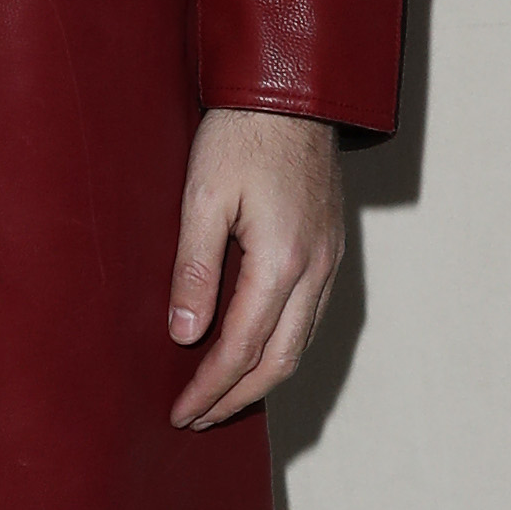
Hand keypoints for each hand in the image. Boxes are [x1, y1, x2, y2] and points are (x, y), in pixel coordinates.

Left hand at [165, 110, 344, 426]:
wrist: (293, 91)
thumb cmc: (241, 135)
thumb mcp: (202, 197)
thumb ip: (194, 270)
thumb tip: (184, 335)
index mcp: (282, 261)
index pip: (240, 348)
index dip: (208, 387)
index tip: (180, 412)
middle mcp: (315, 270)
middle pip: (279, 361)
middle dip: (236, 397)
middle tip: (197, 418)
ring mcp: (328, 261)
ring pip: (300, 344)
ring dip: (261, 379)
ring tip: (221, 397)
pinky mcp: (330, 248)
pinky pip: (310, 319)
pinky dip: (281, 348)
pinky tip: (255, 351)